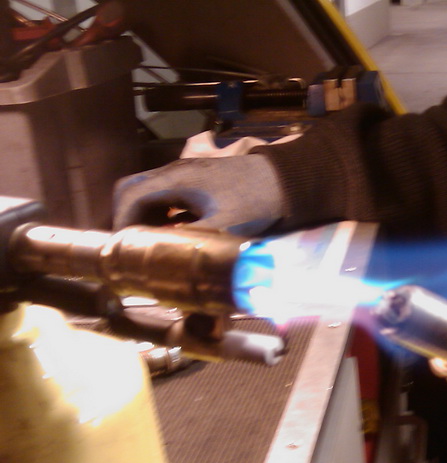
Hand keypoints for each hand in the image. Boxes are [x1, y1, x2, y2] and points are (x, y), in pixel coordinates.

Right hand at [113, 155, 284, 235]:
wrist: (288, 178)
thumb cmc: (256, 201)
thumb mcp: (224, 227)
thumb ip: (192, 245)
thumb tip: (170, 270)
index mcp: (175, 178)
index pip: (130, 196)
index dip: (120, 222)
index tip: (121, 249)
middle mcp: (176, 170)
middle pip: (133, 188)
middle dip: (127, 217)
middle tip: (132, 246)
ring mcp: (189, 171)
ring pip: (151, 189)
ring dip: (145, 214)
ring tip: (151, 243)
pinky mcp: (202, 177)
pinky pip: (169, 192)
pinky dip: (163, 211)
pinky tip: (175, 230)